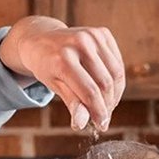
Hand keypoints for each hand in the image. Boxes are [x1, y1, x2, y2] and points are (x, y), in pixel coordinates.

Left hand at [0, 16, 125, 130]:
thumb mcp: (53, 85)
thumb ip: (71, 102)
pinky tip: (108, 91)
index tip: (102, 126)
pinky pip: (117, 62)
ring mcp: (93, 35)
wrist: (41, 39)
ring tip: (106, 107)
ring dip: (114, 95)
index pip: (89, 91)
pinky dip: (116, 80)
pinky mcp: (102, 32)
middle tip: (103, 119)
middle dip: (107, 105)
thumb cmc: (46, 66)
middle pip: (105, 83)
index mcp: (63, 59)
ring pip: (116, 73)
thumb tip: (81, 125)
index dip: (98, 111)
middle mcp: (80, 44)